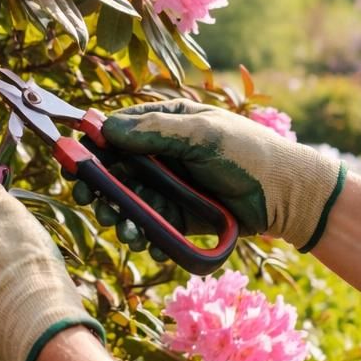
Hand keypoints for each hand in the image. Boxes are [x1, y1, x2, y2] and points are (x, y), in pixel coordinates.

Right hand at [98, 100, 345, 251]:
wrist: (287, 196)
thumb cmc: (249, 153)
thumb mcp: (202, 134)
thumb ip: (155, 132)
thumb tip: (106, 127)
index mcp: (167, 122)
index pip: (118, 131)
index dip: (93, 145)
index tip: (73, 160)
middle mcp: (162, 154)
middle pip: (115, 169)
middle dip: (98, 185)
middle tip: (87, 198)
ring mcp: (168, 186)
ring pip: (128, 199)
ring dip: (117, 213)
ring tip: (120, 225)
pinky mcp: (177, 216)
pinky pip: (148, 223)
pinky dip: (141, 232)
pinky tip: (140, 237)